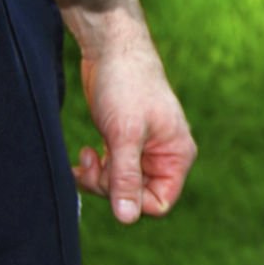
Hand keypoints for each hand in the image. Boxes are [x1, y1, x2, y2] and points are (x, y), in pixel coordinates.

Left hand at [75, 44, 197, 223]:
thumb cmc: (125, 85)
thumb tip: (126, 219)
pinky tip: (86, 154)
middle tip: (91, 161)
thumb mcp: (124, 136)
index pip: (159, 202)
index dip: (131, 199)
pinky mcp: (125, 142)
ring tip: (87, 155)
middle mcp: (165, 157)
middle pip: (137, 196)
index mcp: (177, 157)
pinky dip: (96, 168)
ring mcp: (144, 151)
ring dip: (99, 177)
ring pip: (122, 185)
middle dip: (109, 185)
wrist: (111, 46)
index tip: (109, 178)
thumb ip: (125, 178)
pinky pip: (113, 170)